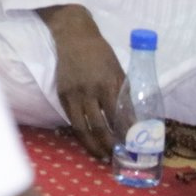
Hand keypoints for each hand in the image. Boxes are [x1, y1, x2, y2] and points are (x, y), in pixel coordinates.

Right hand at [44, 5, 125, 159]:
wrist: (74, 37)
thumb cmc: (102, 54)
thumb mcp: (120, 73)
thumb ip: (124, 97)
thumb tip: (133, 122)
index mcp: (109, 85)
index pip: (119, 118)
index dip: (126, 136)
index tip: (134, 149)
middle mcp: (89, 91)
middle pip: (99, 127)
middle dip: (109, 146)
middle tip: (117, 158)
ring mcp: (73, 93)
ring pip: (82, 128)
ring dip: (93, 145)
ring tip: (101, 156)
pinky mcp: (61, 94)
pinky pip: (71, 119)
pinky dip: (80, 132)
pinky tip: (87, 140)